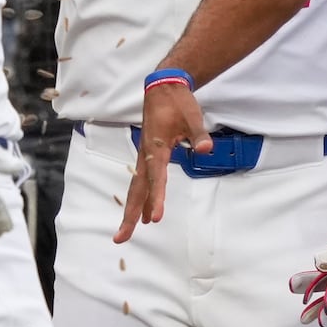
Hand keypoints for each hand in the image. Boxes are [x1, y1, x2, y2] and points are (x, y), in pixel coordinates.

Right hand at [114, 79, 211, 242]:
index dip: (156, 199)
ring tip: (128, 230)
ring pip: (136, 187)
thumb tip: (206, 148)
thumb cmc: (177, 102)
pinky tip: (142, 209)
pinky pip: (140, 180)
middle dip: (129, 215)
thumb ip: (198, 134)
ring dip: (132, 208)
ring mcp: (144, 156)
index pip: (156, 179)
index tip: (156, 219)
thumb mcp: (192, 115)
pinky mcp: (147, 155)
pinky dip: (138, 196)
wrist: (163, 87)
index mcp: (156, 148)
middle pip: (136, 190)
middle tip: (121, 238)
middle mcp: (146, 155)